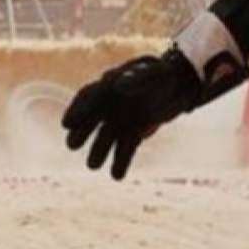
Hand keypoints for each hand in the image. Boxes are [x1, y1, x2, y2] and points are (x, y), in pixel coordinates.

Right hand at [62, 50, 199, 180]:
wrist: (181, 85)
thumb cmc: (164, 74)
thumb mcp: (153, 73)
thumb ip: (136, 78)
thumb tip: (117, 84)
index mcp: (110, 85)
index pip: (89, 96)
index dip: (77, 110)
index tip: (67, 124)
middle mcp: (111, 104)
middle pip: (92, 119)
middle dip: (82, 132)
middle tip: (72, 145)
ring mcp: (122, 119)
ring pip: (107, 137)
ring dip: (99, 151)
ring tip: (92, 166)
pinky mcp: (135, 132)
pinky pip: (126, 147)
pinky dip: (121, 161)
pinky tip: (116, 176)